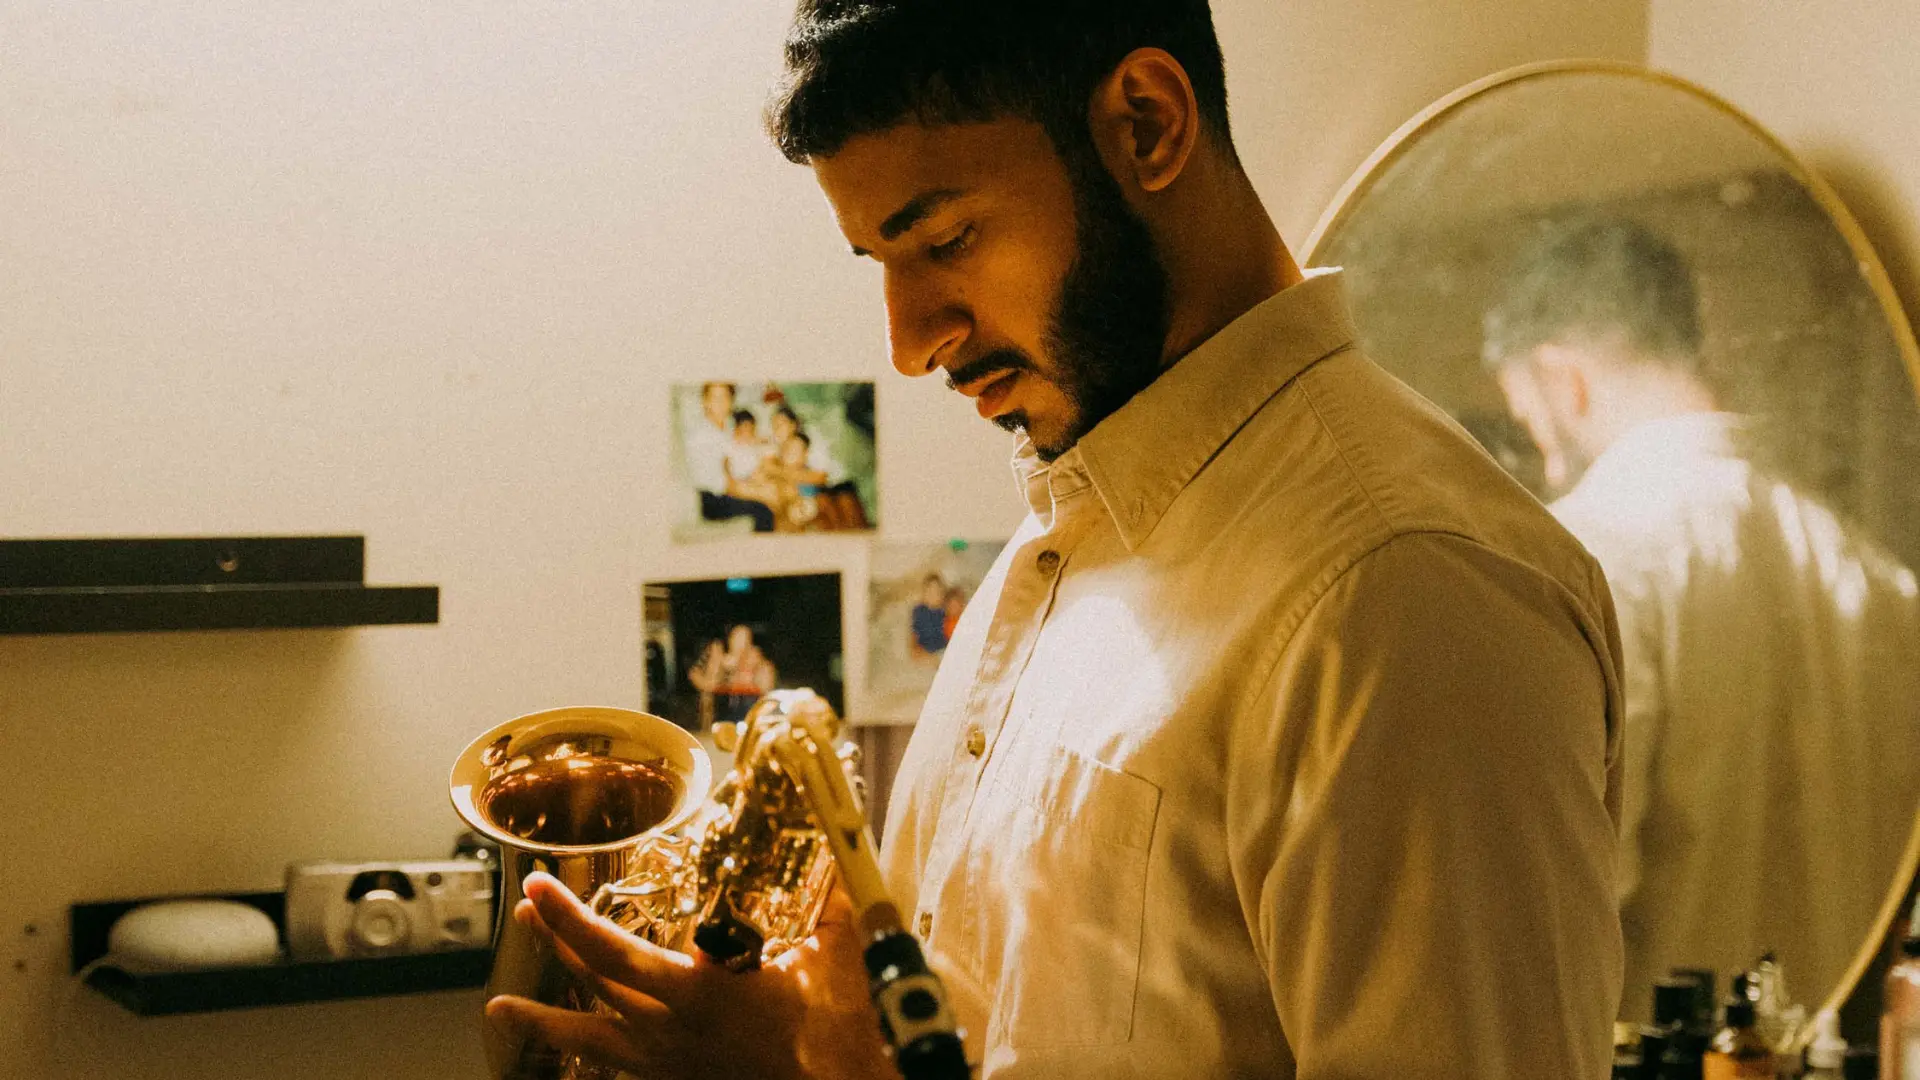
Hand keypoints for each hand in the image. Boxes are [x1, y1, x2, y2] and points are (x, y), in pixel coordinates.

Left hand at [485, 872, 897, 1079]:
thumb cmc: (836, 1039)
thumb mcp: (835, 961)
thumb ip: (829, 904)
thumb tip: (832, 855)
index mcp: (697, 994)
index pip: (613, 951)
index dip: (569, 918)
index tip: (539, 888)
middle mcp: (669, 1030)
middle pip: (592, 984)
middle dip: (555, 941)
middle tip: (528, 907)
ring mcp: (667, 1064)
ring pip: (590, 1040)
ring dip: (544, 1016)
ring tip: (500, 1006)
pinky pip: (618, 1071)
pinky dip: (589, 1059)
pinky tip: (574, 1055)